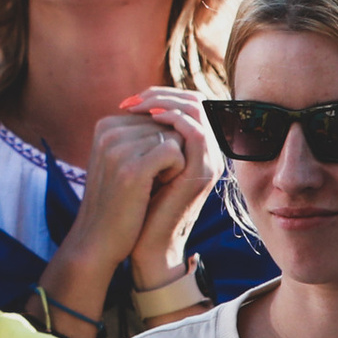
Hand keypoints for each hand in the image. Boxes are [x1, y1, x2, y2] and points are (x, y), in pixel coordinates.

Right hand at [68, 103, 190, 263]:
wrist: (98, 239)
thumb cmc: (116, 201)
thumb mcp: (121, 160)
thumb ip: (140, 134)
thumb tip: (176, 115)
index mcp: (105, 125)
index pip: (156, 118)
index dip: (160, 146)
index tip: (140, 171)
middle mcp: (109, 131)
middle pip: (167, 125)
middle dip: (169, 151)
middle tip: (147, 180)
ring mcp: (119, 148)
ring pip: (174, 137)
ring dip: (173, 162)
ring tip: (149, 185)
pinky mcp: (133, 168)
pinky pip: (175, 153)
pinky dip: (176, 171)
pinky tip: (158, 187)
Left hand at [124, 86, 223, 283]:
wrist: (145, 242)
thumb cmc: (138, 204)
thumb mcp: (141, 163)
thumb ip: (145, 138)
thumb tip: (130, 108)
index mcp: (195, 147)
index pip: (188, 102)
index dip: (159, 95)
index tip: (130, 101)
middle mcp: (207, 151)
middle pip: (195, 101)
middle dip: (161, 94)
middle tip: (133, 100)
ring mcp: (208, 160)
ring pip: (197, 111)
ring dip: (165, 103)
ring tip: (138, 107)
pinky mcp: (202, 172)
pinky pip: (196, 132)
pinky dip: (173, 119)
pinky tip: (149, 120)